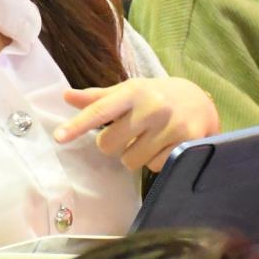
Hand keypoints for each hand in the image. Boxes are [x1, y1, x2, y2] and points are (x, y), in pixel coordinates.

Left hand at [55, 77, 220, 172]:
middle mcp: (152, 107)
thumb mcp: (129, 91)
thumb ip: (98, 98)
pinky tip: (163, 146)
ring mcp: (170, 125)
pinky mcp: (186, 142)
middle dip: (113, 144)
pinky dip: (154, 160)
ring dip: (134, 154)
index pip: (100, 111)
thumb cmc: (155, 96)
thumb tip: (65, 96)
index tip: (58, 137)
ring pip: (130, 160)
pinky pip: (153, 166)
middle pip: (109, 145)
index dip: (77, 125)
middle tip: (128, 133)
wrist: (200, 101)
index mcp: (133, 92)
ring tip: (148, 139)